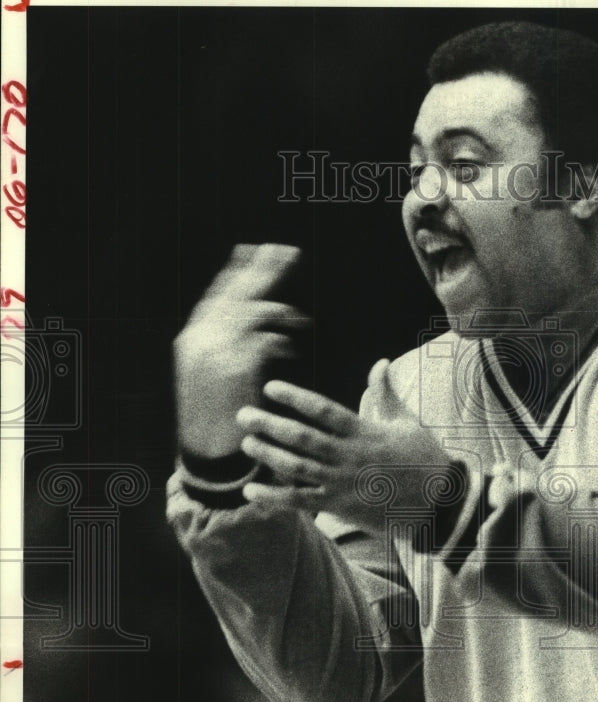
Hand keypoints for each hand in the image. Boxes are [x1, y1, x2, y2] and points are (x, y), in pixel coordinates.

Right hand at [173, 244, 308, 457]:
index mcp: (193, 338)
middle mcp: (201, 339)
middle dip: (264, 269)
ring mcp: (218, 351)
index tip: (254, 250)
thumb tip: (251, 319)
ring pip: (255, 312)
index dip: (238, 270)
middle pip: (237, 292)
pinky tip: (289, 346)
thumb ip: (222, 343)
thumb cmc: (213, 414)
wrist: (208, 451)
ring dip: (283, 314)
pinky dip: (281, 340)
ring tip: (301, 322)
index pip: (217, 293)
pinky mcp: (238, 367)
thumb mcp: (207, 373)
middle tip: (288, 251)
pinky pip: (267, 339)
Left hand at [235, 360, 459, 531]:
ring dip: (268, 455)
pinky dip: (273, 497)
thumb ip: (385, 392)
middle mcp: (349, 455)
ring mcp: (343, 482)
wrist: (438, 502)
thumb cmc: (424, 458)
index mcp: (364, 431)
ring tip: (248, 443)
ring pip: (296, 467)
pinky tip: (251, 490)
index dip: (294, 397)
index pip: (322, 410)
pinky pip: (300, 501)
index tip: (270, 388)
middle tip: (243, 415)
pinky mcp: (340, 506)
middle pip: (301, 437)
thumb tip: (381, 361)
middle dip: (269, 424)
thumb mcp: (407, 421)